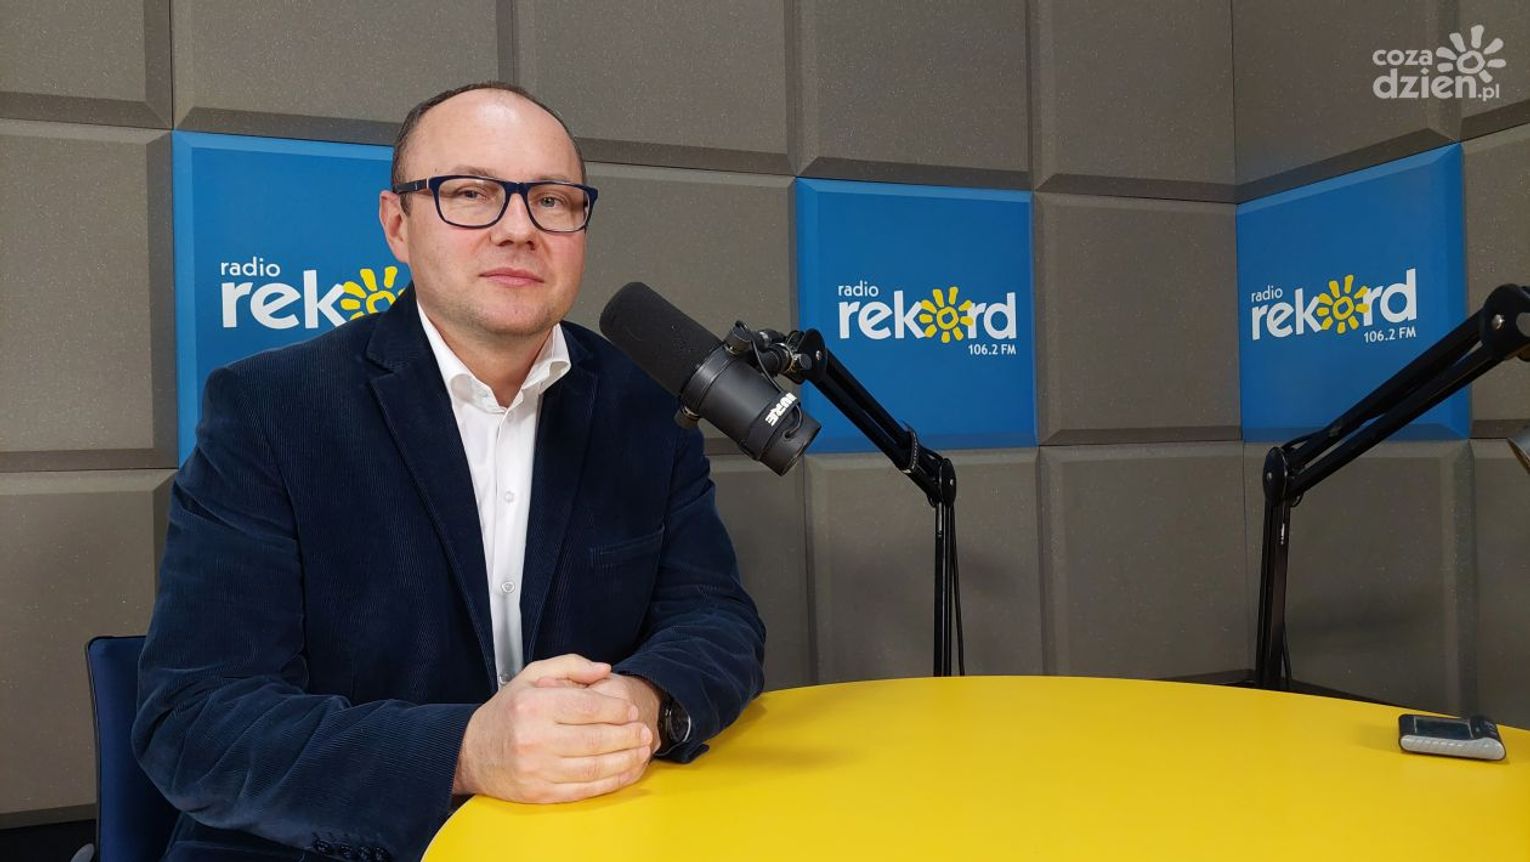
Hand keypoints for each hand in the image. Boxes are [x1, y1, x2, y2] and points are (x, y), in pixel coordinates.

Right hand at [454, 655, 653, 802]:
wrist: (470, 753)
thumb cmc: (506, 712)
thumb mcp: (531, 677)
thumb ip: (569, 666)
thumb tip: (604, 669)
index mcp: (534, 706)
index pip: (586, 707)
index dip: (615, 709)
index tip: (630, 710)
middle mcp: (535, 738)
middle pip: (595, 738)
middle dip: (627, 735)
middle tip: (644, 731)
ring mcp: (538, 769)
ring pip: (594, 767)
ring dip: (625, 760)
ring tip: (642, 751)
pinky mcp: (540, 793)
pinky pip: (584, 789)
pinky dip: (610, 782)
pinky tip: (625, 772)